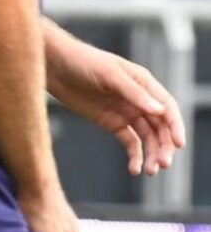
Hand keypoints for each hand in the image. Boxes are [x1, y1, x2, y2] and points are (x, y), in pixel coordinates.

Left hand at [45, 32, 184, 176]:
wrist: (53, 64)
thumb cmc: (81, 60)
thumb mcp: (108, 73)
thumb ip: (132, 92)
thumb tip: (159, 110)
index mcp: (143, 82)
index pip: (167, 107)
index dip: (175, 126)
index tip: (178, 144)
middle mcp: (138, 99)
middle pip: (160, 126)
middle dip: (164, 146)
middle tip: (163, 164)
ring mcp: (125, 111)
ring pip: (147, 137)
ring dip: (152, 155)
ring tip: (149, 171)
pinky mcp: (111, 122)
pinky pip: (129, 142)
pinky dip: (134, 156)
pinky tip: (133, 169)